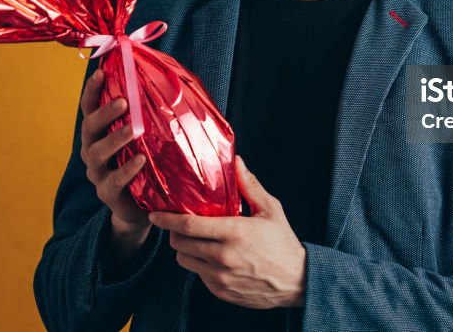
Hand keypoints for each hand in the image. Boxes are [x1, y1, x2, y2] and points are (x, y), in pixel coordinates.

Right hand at [79, 69, 150, 252]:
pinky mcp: (107, 194)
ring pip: (98, 153)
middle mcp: (93, 150)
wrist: (145, 207)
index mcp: (99, 132)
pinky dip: (126, 169)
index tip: (101, 72)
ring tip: (133, 129)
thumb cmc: (148, 162)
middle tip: (124, 101)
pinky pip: (113, 181)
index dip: (92, 90)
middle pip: (89, 128)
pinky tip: (140, 159)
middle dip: (104, 113)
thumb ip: (151, 112)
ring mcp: (98, 173)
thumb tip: (172, 77)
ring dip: (115, 139)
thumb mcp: (148, 135)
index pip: (89, 107)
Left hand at [149, 157, 305, 308]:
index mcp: (234, 232)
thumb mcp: (270, 209)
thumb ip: (249, 185)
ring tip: (194, 240)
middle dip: (174, 233)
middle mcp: (223, 257)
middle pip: (180, 244)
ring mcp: (220, 277)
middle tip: (177, 224)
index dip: (167, 219)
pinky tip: (210, 256)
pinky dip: (198, 264)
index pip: (189, 225)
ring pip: (184, 261)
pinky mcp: (221, 291)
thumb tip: (236, 161)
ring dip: (184, 249)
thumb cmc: (283, 241)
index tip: (155, 214)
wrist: (296, 280)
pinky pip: (198, 275)